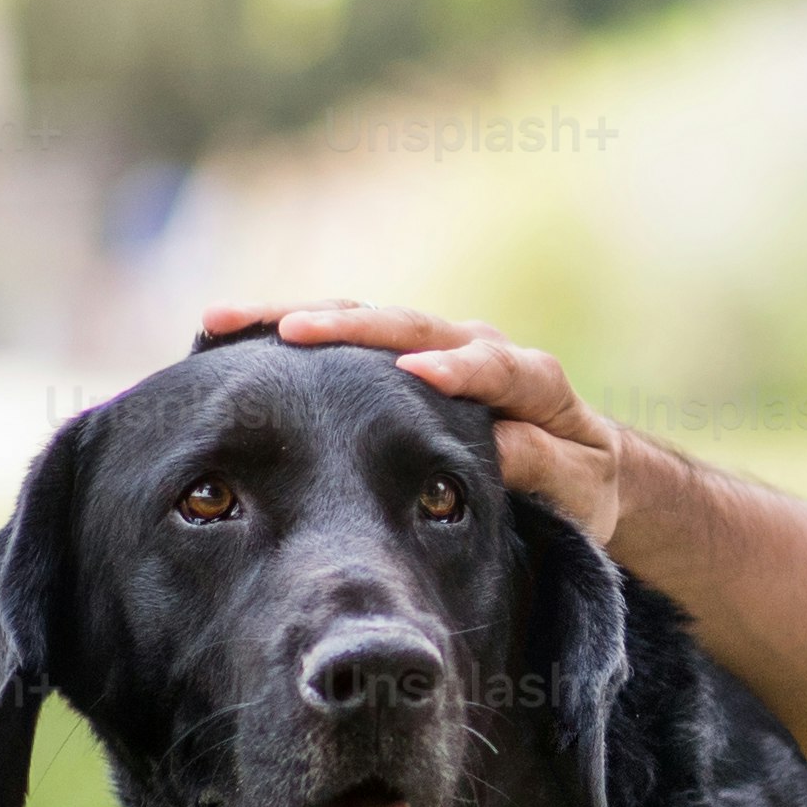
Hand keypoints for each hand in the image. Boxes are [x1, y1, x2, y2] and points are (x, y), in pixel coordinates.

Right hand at [206, 300, 634, 545]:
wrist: (582, 470)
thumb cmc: (582, 486)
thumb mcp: (579, 488)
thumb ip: (542, 465)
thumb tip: (499, 443)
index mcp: (530, 380)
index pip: (493, 366)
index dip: (460, 369)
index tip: (420, 373)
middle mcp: (474, 348)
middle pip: (405, 327)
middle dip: (343, 325)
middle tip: (286, 331)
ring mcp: (434, 348)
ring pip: (359, 323)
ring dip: (293, 318)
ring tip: (224, 323)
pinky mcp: (400, 360)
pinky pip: (341, 344)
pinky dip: (288, 336)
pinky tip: (229, 338)